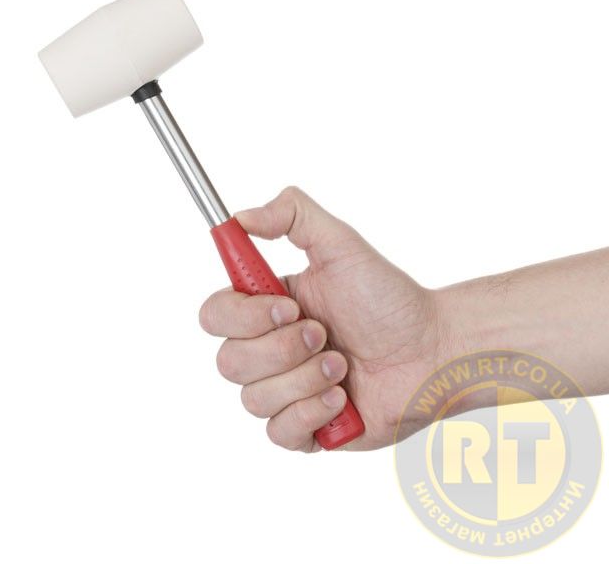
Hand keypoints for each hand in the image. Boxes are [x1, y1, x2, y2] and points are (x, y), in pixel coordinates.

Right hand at [199, 187, 446, 450]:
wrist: (430, 351)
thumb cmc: (389, 299)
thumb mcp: (342, 244)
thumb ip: (292, 215)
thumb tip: (239, 217)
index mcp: (268, 308)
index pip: (215, 315)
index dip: (242, 316)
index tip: (288, 306)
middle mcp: (269, 349)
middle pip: (229, 362)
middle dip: (282, 349)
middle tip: (324, 334)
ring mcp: (284, 390)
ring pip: (254, 399)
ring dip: (305, 378)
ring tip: (343, 365)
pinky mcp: (304, 428)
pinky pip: (279, 432)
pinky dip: (312, 412)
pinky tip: (342, 396)